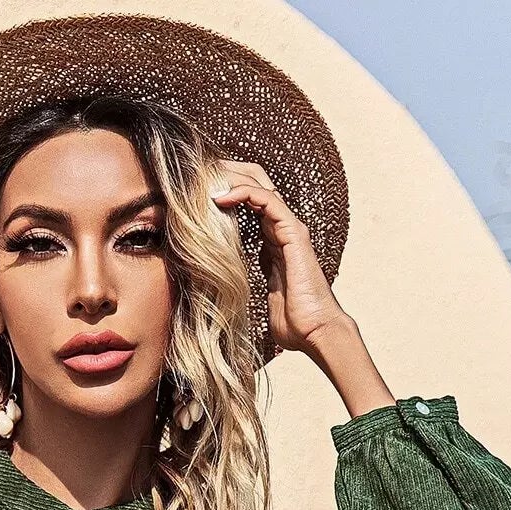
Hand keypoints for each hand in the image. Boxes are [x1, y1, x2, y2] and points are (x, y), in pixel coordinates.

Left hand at [210, 158, 351, 351]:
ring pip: (261, 189)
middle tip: (196, 176)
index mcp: (273, 244)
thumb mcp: (256, 296)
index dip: (225, 197)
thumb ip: (244, 285)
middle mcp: (283, 232)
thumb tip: (219, 291)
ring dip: (232, 181)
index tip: (196, 197)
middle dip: (227, 179)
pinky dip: (245, 193)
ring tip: (205, 179)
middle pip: (255, 191)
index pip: (250, 208)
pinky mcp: (294, 234)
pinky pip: (269, 201)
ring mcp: (290, 230)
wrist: (314, 333)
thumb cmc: (290, 324)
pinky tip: (221, 196)